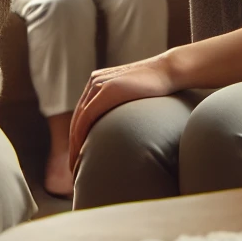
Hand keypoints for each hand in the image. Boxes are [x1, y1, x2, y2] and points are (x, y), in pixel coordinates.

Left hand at [69, 56, 175, 170]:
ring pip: (79, 120)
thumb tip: (123, 131)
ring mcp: (99, 84)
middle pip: (77, 119)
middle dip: (73, 145)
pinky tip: (81, 152)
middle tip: (73, 169)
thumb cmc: (156, 88)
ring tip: (75, 167)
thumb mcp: (133, 98)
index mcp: (99, 83)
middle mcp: (94, 82)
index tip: (79, 159)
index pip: (82, 115)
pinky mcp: (106, 89)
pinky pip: (87, 116)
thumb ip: (122, 108)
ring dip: (74, 145)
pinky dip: (80, 136)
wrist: (168, 71)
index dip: (77, 138)